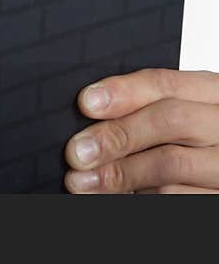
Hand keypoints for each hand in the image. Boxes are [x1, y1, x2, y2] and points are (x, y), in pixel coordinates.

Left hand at [64, 68, 218, 193]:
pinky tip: (113, 197)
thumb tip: (89, 109)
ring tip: (82, 182)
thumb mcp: (178, 113)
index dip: (122, 92)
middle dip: (116, 135)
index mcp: (212, 94)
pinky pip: (178, 198)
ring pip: (170, 165)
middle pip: (169, 121)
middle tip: (77, 152)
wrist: (216, 169)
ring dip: (118, 174)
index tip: (86, 103)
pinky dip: (140, 197)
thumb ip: (141, 107)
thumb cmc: (192, 140)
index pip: (166, 84)